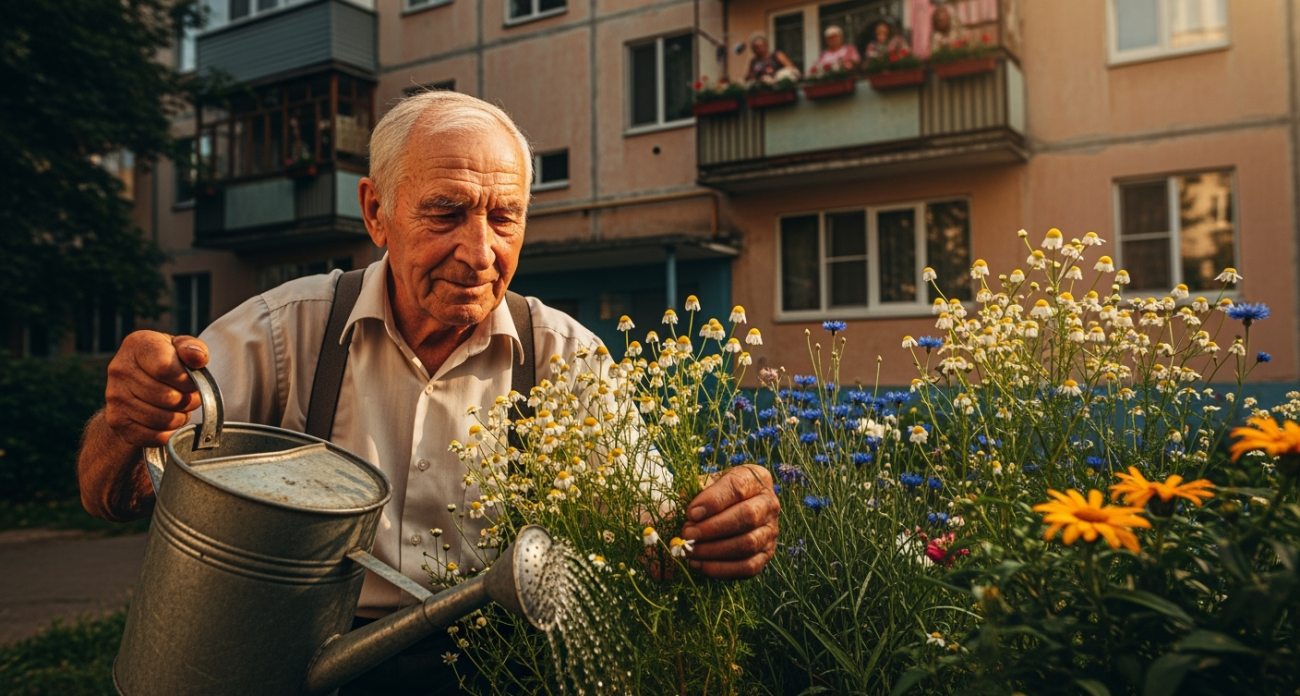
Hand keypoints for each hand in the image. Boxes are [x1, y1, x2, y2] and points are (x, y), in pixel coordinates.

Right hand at [104, 331, 208, 447]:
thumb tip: (198, 358)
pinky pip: (153, 436)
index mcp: (137, 345)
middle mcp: (119, 369)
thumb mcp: (182, 348)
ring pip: (162, 419)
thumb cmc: (167, 363)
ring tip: (180, 409)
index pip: (166, 369)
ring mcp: (114, 396)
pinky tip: (169, 422)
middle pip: (167, 397)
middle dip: (188, 401)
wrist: (136, 386)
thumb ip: (194, 348)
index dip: (187, 380)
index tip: (193, 382)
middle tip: (190, 398)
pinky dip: (168, 433)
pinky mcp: (116, 421)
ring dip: (180, 417)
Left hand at [681, 464, 779, 578]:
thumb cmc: (716, 494)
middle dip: (713, 528)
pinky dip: (721, 568)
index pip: (737, 487)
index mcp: (756, 479)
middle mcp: (769, 504)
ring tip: (690, 550)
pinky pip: (748, 566)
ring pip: (747, 544)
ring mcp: (770, 531)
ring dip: (714, 550)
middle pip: (747, 517)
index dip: (713, 501)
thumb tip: (690, 509)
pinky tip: (699, 564)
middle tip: (687, 534)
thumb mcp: (708, 482)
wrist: (731, 510)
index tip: (691, 513)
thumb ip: (698, 490)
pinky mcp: (766, 554)